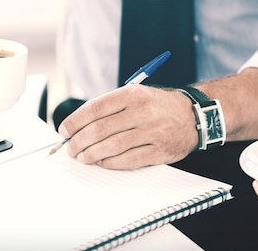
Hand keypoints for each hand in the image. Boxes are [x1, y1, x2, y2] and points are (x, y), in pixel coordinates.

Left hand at [58, 84, 198, 168]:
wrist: (193, 116)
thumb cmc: (158, 106)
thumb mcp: (136, 94)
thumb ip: (111, 107)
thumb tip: (79, 125)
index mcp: (132, 94)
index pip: (95, 108)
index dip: (75, 121)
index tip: (64, 130)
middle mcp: (142, 111)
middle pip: (100, 129)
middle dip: (79, 141)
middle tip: (70, 148)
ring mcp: (152, 132)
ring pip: (112, 146)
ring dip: (91, 154)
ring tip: (82, 157)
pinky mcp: (159, 150)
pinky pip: (129, 160)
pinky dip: (111, 163)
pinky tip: (102, 162)